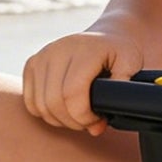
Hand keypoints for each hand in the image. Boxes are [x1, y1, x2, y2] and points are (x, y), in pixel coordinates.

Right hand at [22, 31, 143, 135]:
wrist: (107, 35)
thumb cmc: (120, 54)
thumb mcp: (131, 66)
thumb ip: (120, 94)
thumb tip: (97, 126)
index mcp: (83, 50)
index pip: (71, 94)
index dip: (83, 117)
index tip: (98, 119)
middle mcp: (57, 50)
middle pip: (53, 103)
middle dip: (72, 121)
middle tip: (89, 120)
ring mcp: (41, 56)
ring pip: (40, 106)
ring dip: (59, 120)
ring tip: (78, 115)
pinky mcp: (32, 64)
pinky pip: (30, 101)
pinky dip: (45, 113)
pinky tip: (64, 108)